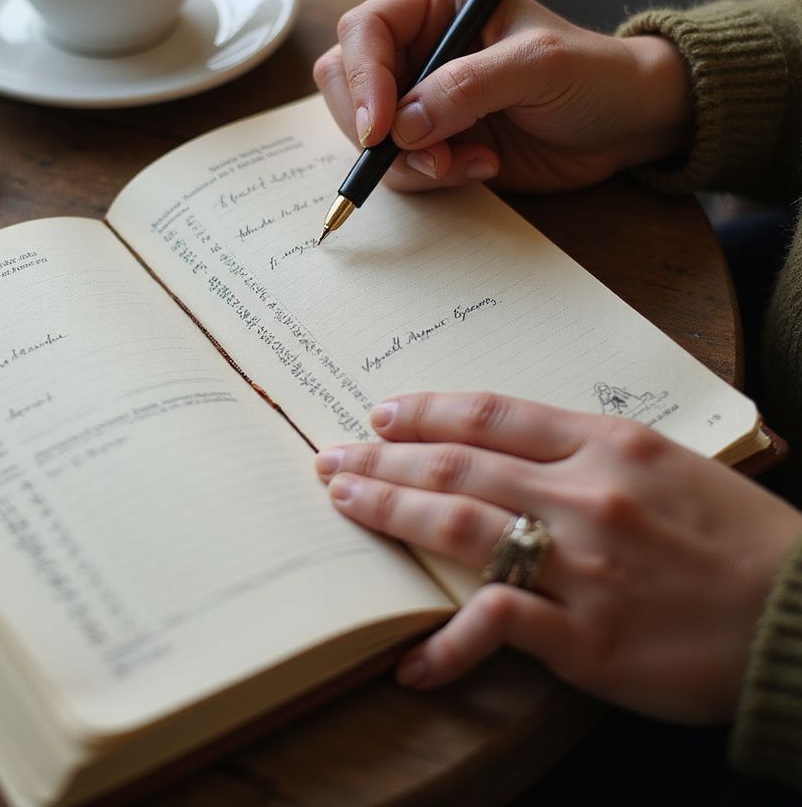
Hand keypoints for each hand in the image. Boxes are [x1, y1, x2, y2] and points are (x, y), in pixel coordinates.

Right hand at [313, 0, 693, 192]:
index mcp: (438, 3)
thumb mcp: (538, 67)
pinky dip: (432, 177)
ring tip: (471, 160)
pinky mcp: (431, 142)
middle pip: (347, 83)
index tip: (381, 129)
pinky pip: (399, 167)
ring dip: (411, 161)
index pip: (364, 31)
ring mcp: (421, 98)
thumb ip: (467, 87)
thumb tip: (403, 126)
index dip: (363, 79)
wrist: (623, 125)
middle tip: (425, 155)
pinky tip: (481, 166)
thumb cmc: (592, 75)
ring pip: (367, 134)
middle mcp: (419, 47)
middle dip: (376, 128)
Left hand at [314, 391, 801, 722]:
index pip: (492, 415)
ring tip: (344, 504)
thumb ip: (588, 452)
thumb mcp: (669, 465)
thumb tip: (506, 448)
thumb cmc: (739, 537)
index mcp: (609, 444)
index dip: (427, 410)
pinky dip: (446, 645)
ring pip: (462, 526)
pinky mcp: (588, 638)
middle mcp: (587, 495)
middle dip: (385, 458)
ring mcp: (584, 566)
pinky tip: (408, 661)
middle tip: (332, 458)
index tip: (381, 413)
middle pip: (459, 464)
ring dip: (391, 512)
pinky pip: (497, 628)